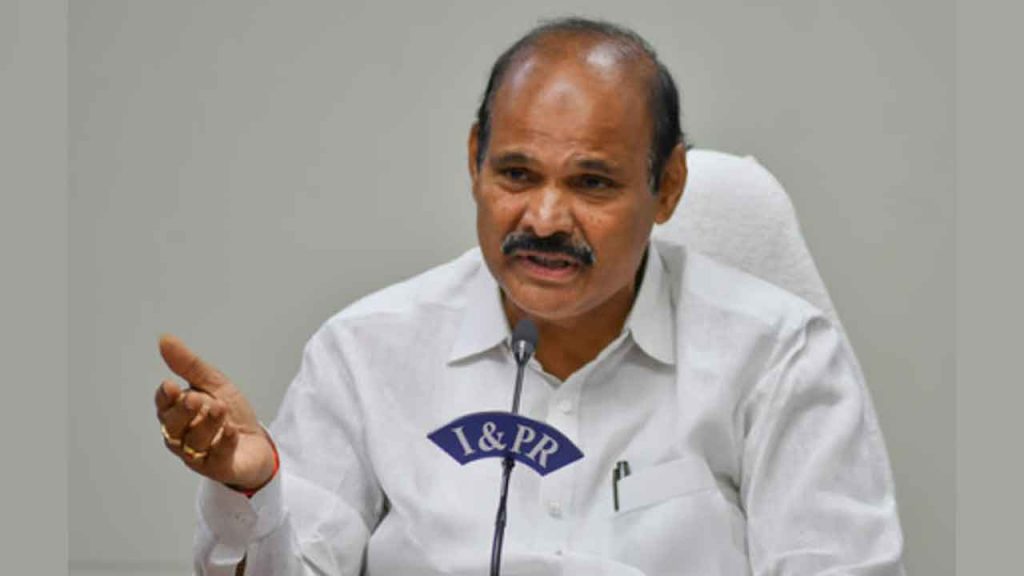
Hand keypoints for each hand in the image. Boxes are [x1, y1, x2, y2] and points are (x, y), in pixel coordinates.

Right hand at [154, 334, 276, 490]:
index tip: (170, 386)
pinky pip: (217, 457)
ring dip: (208, 424)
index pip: (164, 405)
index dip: (165, 398)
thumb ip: (189, 365)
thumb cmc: (232, 414)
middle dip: (183, 412)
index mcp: (178, 413)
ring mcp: (198, 454)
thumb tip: (165, 339)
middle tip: (195, 399)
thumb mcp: (214, 384)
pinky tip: (230, 431)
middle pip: (173, 426)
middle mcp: (182, 436)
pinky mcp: (218, 468)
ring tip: (220, 409)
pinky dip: (223, 443)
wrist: (258, 442)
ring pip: (194, 441)